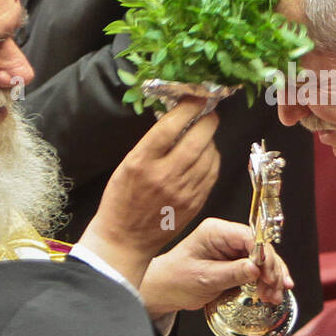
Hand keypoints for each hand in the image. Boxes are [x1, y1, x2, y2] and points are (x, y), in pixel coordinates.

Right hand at [79, 99, 220, 286]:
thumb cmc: (122, 199)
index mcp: (141, 162)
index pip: (170, 127)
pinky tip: (205, 155)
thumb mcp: (127, 164)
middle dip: (208, 119)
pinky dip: (212, 159)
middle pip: (197, 139)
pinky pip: (212, 173)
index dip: (188, 107)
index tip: (196, 96)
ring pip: (209, 155)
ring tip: (204, 134)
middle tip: (208, 112)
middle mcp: (164, 175)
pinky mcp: (195, 202)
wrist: (125, 239)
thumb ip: (152, 143)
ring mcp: (183, 191)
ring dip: (210, 139)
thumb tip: (177, 119)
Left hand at [138, 218, 292, 319]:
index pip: (249, 237)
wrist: (165, 289)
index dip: (263, 256)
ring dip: (272, 277)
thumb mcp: (204, 278)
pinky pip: (257, 268)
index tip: (268, 275)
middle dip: (270, 269)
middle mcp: (227, 236)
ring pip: (262, 259)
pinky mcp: (236, 262)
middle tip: (274, 289)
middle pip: (260, 248)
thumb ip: (232, 273)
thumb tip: (256, 268)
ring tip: (274, 296)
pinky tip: (275, 290)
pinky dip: (266, 280)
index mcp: (216, 232)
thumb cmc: (177, 279)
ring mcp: (232, 249)